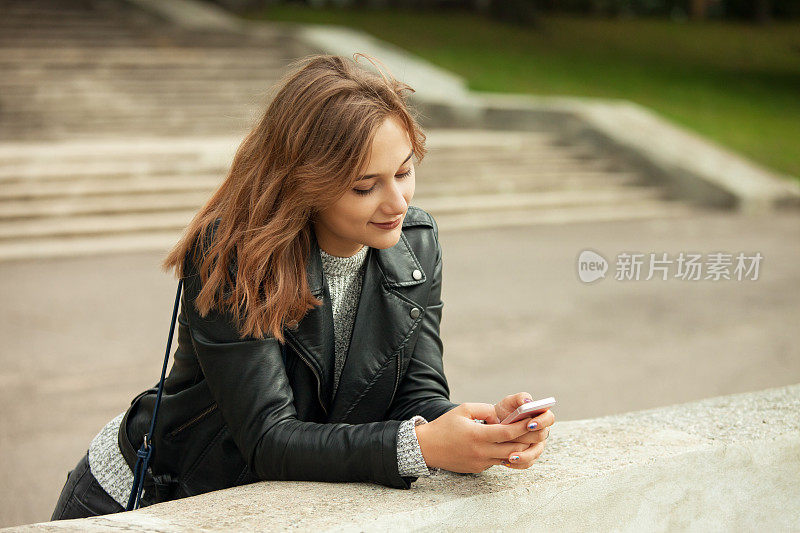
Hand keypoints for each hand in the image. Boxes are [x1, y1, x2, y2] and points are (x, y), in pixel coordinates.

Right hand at [414, 403, 535, 472]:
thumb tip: (502, 416)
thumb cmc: (445, 426)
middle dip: (528, 440)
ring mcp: (481, 462)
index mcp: (477, 435)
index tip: (534, 420)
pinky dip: (506, 453)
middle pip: (514, 448)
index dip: (523, 427)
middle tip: (540, 431)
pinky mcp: (479, 468)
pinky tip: (511, 445)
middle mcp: (481, 451)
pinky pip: (497, 461)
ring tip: (529, 438)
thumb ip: (485, 410)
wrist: (427, 448)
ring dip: (521, 449)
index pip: (507, 433)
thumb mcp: (464, 410)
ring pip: (508, 458)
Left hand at [492, 392, 554, 468]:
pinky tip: (506, 461)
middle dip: (528, 437)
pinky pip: (528, 463)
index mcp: (541, 416)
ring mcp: (537, 445)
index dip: (541, 421)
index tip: (529, 424)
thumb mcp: (510, 402)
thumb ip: (519, 398)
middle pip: (541, 436)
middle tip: (514, 438)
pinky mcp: (530, 456)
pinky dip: (518, 464)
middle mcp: (542, 431)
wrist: (494, 425)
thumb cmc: (505, 412)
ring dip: (524, 455)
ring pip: (535, 453)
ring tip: (511, 456)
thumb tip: (527, 401)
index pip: (549, 418)